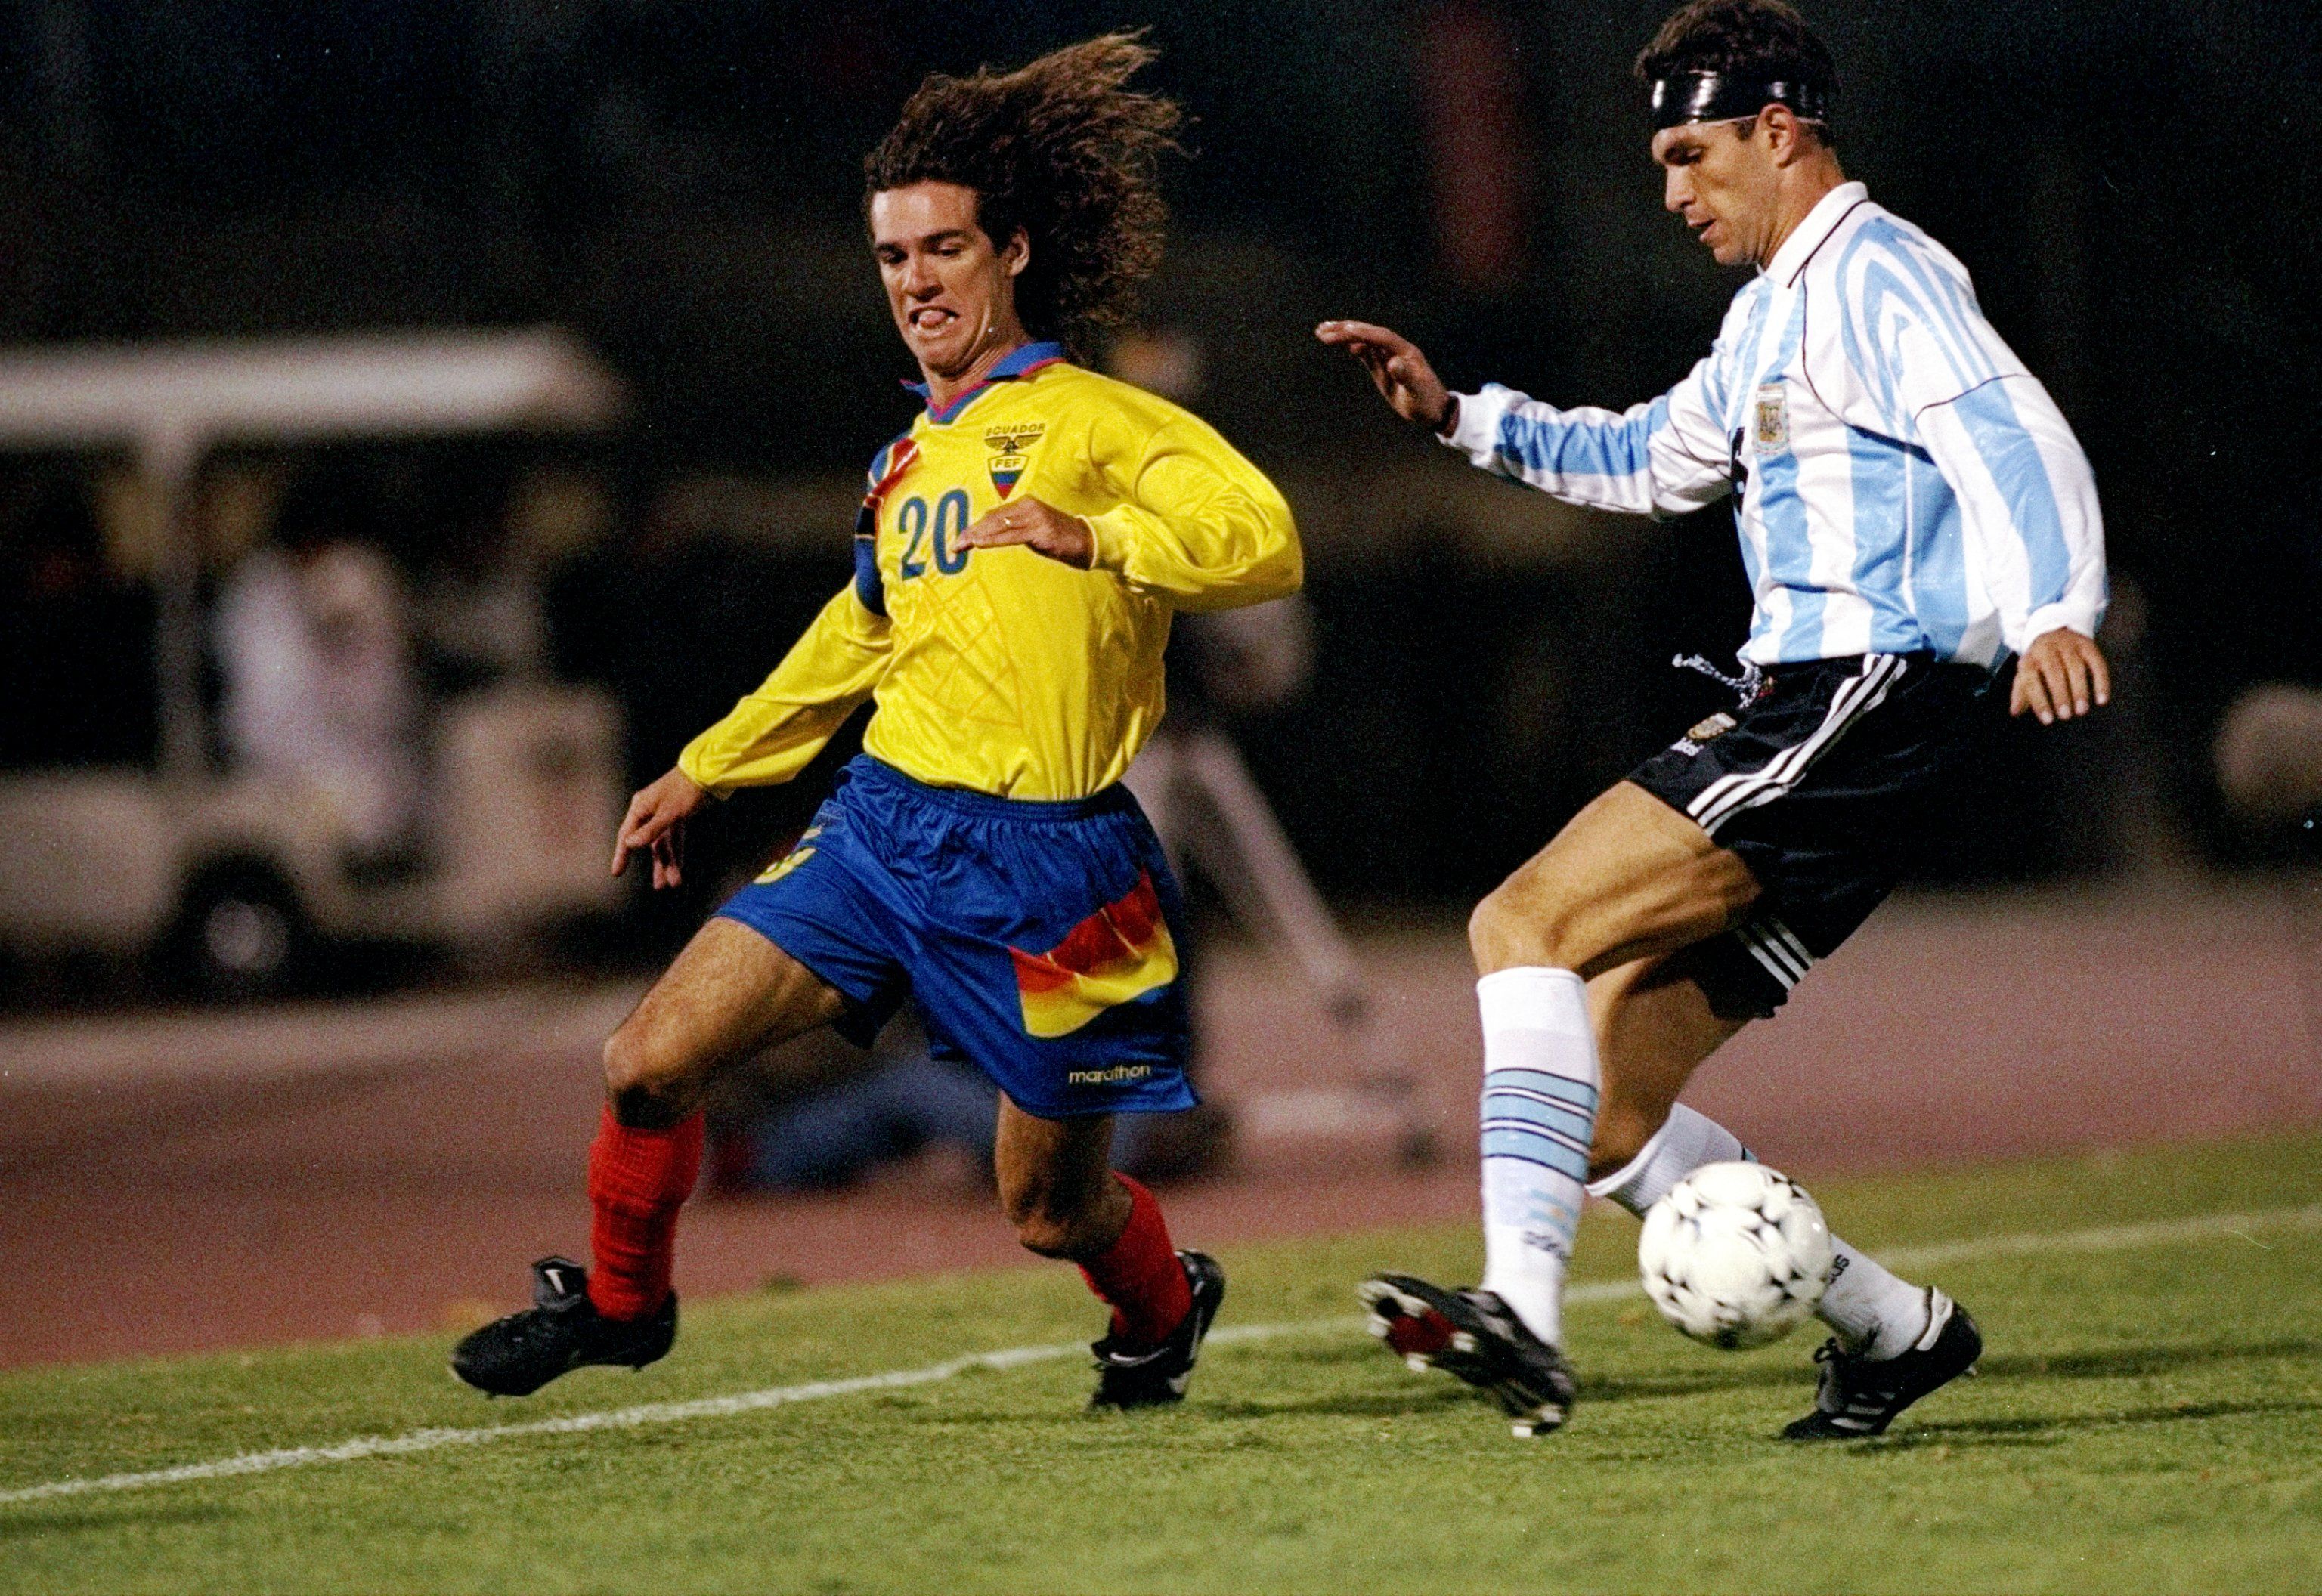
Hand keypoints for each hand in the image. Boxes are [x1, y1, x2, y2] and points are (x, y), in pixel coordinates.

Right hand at [611, 766, 708, 889]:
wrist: (709, 773)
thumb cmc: (686, 789)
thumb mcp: (669, 812)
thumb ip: (651, 830)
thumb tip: (630, 845)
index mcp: (641, 807)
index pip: (627, 835)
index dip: (622, 855)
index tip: (617, 872)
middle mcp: (650, 811)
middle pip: (649, 844)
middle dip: (657, 864)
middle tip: (659, 886)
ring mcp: (664, 814)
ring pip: (663, 843)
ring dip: (669, 862)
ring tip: (673, 883)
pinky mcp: (678, 816)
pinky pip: (674, 838)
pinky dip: (677, 852)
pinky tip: (679, 867)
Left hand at [955, 496, 1094, 567]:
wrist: (1087, 541)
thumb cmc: (1059, 538)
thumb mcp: (1032, 530)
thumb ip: (1013, 528)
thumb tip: (988, 533)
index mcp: (1024, 504)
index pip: (992, 515)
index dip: (974, 527)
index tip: (959, 539)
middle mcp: (1027, 506)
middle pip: (992, 519)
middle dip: (971, 532)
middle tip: (954, 545)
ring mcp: (1034, 517)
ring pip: (998, 526)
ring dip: (977, 536)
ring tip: (961, 545)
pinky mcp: (1040, 530)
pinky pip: (1012, 535)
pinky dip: (993, 539)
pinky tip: (980, 544)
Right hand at [1315, 320, 1453, 430]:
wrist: (1434, 411)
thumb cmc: (1427, 402)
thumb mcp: (1416, 391)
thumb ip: (1406, 376)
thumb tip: (1393, 362)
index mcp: (1405, 351)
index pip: (1379, 337)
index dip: (1360, 333)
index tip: (1341, 333)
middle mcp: (1396, 350)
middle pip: (1369, 334)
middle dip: (1345, 330)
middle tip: (1322, 329)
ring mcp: (1389, 358)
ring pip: (1365, 341)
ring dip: (1345, 335)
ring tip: (1323, 331)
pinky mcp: (1384, 368)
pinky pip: (1367, 353)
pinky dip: (1354, 346)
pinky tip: (1343, 344)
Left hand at [2010, 629, 2111, 724]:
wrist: (2053, 631)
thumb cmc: (2038, 661)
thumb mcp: (2025, 674)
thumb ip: (2020, 693)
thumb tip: (2014, 712)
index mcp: (2029, 659)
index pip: (2031, 680)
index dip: (2039, 701)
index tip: (2048, 720)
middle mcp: (2048, 649)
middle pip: (2054, 672)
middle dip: (2060, 695)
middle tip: (2065, 716)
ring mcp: (2069, 645)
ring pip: (2076, 667)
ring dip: (2079, 690)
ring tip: (2081, 710)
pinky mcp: (2088, 645)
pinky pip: (2097, 664)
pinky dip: (2101, 682)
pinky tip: (2102, 699)